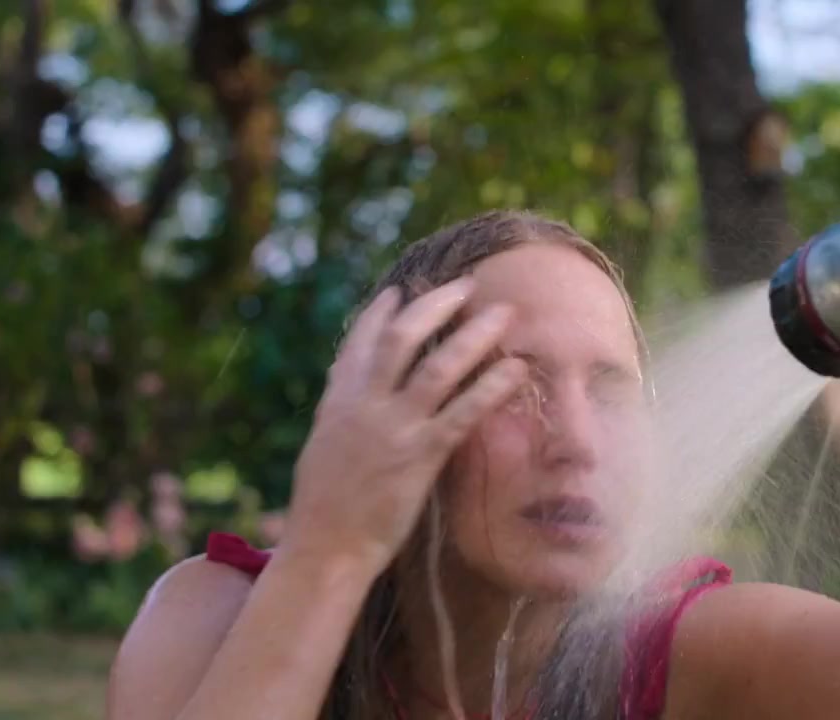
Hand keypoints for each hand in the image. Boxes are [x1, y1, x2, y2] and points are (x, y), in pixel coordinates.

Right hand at [283, 277, 525, 566]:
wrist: (324, 549)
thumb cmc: (323, 509)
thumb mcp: (323, 447)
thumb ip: (340, 413)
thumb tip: (348, 387)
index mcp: (338, 401)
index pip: (360, 342)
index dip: (382, 312)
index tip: (401, 289)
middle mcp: (364, 404)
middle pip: (403, 338)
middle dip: (436, 305)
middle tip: (467, 286)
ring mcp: (394, 428)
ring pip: (439, 366)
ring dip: (475, 335)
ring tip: (504, 313)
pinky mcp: (421, 456)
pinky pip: (464, 412)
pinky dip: (492, 386)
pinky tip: (516, 370)